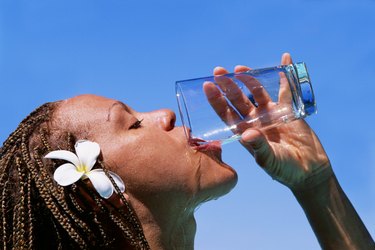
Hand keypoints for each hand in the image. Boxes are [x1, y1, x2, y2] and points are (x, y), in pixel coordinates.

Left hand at [204, 53, 331, 188]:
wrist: (308, 171)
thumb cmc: (285, 170)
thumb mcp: (270, 161)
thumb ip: (259, 148)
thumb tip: (248, 134)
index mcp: (245, 132)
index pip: (226, 114)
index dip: (216, 100)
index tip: (208, 85)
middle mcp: (254, 120)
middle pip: (238, 99)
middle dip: (228, 85)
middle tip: (218, 71)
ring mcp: (270, 114)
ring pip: (257, 92)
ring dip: (248, 78)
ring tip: (239, 68)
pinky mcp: (287, 110)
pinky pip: (286, 89)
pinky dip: (286, 74)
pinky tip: (284, 59)